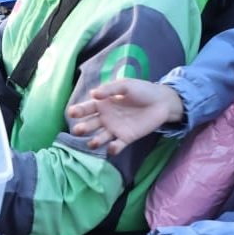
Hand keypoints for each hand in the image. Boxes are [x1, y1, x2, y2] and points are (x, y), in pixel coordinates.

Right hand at [67, 80, 182, 154]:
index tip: (71, 112)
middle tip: (78, 130)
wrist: (162, 102)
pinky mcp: (126, 138)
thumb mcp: (125, 85)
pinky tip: (111, 147)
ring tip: (92, 143)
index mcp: (103, 104)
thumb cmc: (142, 90)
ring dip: (95, 141)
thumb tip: (93, 94)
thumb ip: (109, 90)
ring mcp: (115, 129)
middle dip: (83, 128)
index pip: (87, 108)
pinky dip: (113, 148)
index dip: (78, 110)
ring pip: (101, 136)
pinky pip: (117, 145)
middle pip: (91, 124)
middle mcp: (106, 117)